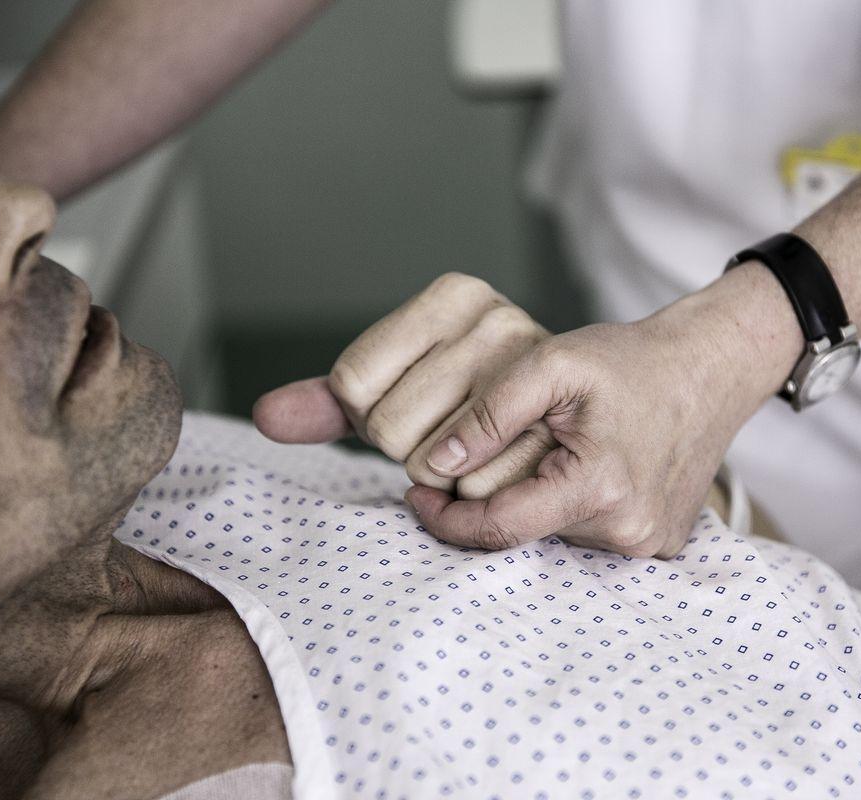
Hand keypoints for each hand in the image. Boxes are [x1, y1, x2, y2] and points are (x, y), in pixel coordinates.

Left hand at [253, 272, 557, 497]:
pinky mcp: (560, 436)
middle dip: (404, 446)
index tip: (409, 403)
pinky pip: (473, 495)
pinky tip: (494, 476)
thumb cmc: (478, 397)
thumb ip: (331, 401)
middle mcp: (501, 321)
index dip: (365, 411)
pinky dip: (472, 500)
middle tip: (446, 433)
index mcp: (457, 293)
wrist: (594, 410)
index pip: (352, 382)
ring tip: (475, 453)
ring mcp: (538, 382)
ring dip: (440, 477)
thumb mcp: (401, 383)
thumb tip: (266, 417)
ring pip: (428, 465)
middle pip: (387, 427)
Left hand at [404, 266, 797, 557]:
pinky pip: (591, 535)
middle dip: (492, 499)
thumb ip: (490, 414)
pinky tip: (584, 465)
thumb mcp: (554, 363)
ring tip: (549, 449)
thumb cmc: (632, 360)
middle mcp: (627, 530)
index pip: (498, 529)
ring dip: (536, 501)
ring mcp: (648, 542)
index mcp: (598, 488)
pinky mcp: (660, 543)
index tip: (415, 493)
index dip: (445, 518)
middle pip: (526, 533)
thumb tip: (437, 465)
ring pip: (556, 535)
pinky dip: (571, 506)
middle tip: (479, 454)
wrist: (712, 367)